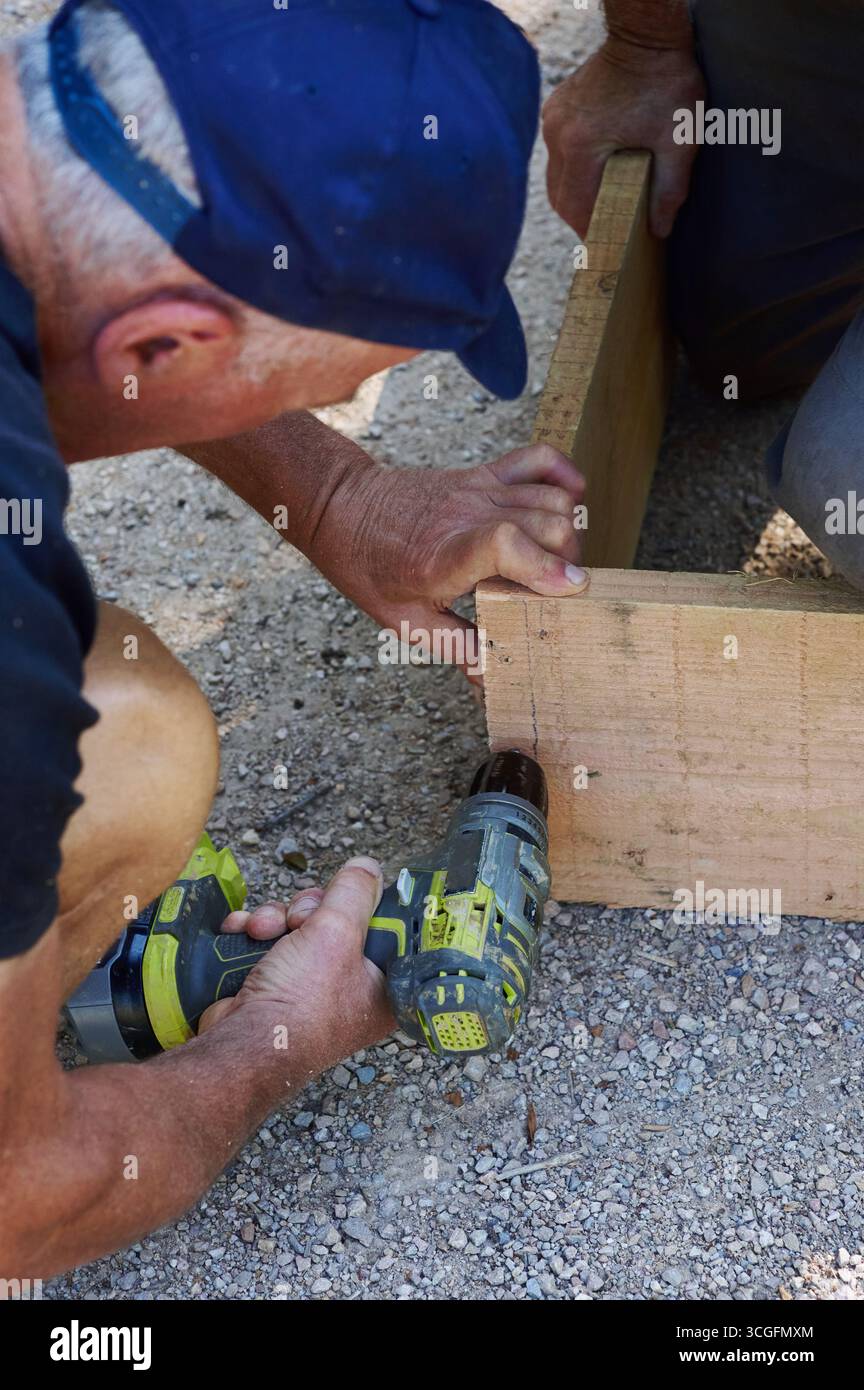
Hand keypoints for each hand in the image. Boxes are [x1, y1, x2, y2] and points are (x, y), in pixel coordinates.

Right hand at [199, 856, 392, 1073]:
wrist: (241, 1044)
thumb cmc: (300, 1005)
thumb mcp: (337, 933)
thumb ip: (354, 892)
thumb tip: (367, 868)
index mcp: (383, 985)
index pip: (388, 929)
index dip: (367, 906)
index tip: (351, 895)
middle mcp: (350, 987)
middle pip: (339, 919)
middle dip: (309, 910)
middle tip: (301, 921)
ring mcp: (311, 985)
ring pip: (301, 924)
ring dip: (277, 918)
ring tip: (263, 931)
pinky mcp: (277, 981)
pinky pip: (273, 939)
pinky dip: (256, 932)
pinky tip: (244, 932)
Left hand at [307, 443, 588, 678]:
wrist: (343, 509)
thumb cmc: (370, 567)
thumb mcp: (405, 621)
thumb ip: (455, 647)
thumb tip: (492, 678)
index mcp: (441, 559)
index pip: (503, 544)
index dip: (544, 565)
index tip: (570, 588)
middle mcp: (464, 517)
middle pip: (544, 522)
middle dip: (568, 560)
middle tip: (557, 589)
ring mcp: (477, 489)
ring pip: (551, 498)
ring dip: (569, 530)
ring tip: (556, 560)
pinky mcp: (484, 472)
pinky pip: (538, 458)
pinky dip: (565, 475)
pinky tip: (572, 501)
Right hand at [543, 36, 704, 237]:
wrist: (646, 35)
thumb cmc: (666, 82)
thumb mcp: (679, 139)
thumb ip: (670, 189)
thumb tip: (660, 230)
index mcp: (583, 145)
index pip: (576, 208)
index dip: (590, 232)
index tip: (607, 245)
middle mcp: (559, 135)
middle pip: (559, 198)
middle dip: (580, 218)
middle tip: (605, 230)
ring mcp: (552, 120)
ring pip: (555, 179)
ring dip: (575, 195)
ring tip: (599, 205)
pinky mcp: (554, 110)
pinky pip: (557, 154)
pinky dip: (573, 170)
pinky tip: (594, 171)